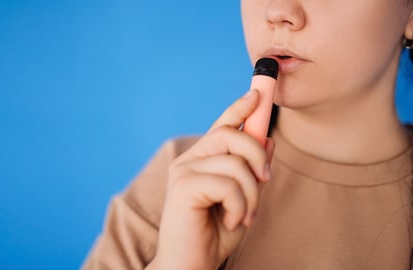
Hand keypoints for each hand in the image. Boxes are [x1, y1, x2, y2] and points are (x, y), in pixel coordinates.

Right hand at [148, 89, 275, 269]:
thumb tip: (269, 141)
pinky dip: (240, 206)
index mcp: (201, 160)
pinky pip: (228, 184)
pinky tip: (232, 220)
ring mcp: (183, 171)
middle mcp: (189, 160)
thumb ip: (252, 171)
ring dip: (252, 193)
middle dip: (257, 154)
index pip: (222, 126)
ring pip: (235, 162)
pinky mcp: (183, 186)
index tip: (258, 93)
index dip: (240, 108)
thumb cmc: (215, 232)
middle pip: (231, 135)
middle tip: (265, 180)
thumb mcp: (244, 198)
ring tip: (245, 215)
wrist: (192, 264)